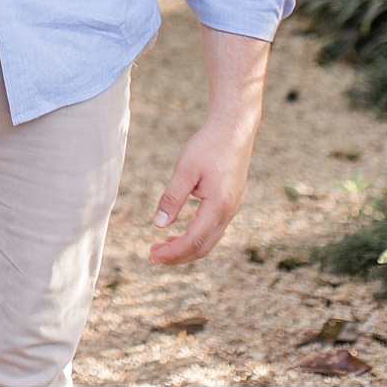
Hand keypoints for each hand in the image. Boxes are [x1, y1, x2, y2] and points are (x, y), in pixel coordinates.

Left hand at [147, 113, 258, 263]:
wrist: (234, 129)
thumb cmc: (208, 146)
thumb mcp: (185, 169)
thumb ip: (172, 198)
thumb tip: (158, 225)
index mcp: (218, 206)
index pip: (194, 241)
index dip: (173, 252)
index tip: (152, 255)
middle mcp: (228, 212)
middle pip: (203, 247)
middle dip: (178, 256)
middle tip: (152, 256)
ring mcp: (231, 209)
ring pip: (209, 240)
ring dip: (185, 247)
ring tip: (161, 247)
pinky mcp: (229, 203)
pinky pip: (212, 229)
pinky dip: (194, 236)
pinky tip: (177, 231)